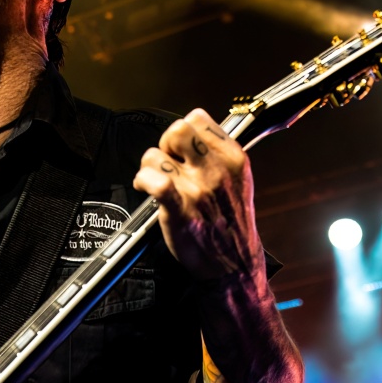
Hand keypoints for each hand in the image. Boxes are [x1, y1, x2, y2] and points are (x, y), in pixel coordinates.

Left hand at [133, 109, 263, 286]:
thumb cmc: (232, 222)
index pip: (198, 118)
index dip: (185, 130)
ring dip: (150, 166)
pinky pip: (154, 181)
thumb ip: (217, 153)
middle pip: (176, 129)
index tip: (183, 149)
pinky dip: (143, 180)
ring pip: (155, 154)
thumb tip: (189, 131)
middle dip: (166, 143)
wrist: (234, 264)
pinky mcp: (179, 210)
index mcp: (233, 158)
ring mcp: (197, 190)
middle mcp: (216, 171)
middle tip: (169, 162)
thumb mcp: (238, 179)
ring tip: (156, 180)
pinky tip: (145, 187)